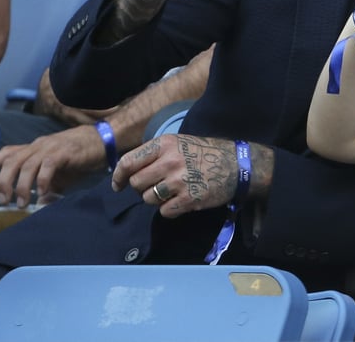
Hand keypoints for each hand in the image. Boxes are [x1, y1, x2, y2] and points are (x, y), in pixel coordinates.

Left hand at [0, 125, 107, 206]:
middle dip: (4, 182)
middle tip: (5, 200)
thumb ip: (49, 186)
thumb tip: (42, 204)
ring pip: (26, 164)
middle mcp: (39, 146)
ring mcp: (51, 148)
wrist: (103, 140)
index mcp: (35, 148)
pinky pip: (47, 166)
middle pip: (12, 160)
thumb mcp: (60, 171)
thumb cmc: (80, 156)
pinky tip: (42, 193)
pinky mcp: (64, 152)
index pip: (7, 152)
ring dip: (21, 186)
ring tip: (22, 203)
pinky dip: (41, 181)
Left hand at [111, 134, 235, 217]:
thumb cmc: (205, 153)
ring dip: (156, 200)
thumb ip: (155, 154)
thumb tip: (128, 171)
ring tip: (171, 193)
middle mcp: (169, 161)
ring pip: (148, 199)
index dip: (118, 176)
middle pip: (136, 184)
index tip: (118, 185)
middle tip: (155, 187)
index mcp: (165, 144)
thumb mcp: (179, 143)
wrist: (237, 165)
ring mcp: (179, 181)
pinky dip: (169, 210)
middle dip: (142, 189)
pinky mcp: (189, 199)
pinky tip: (181, 201)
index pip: (128, 162)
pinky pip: (164, 211)